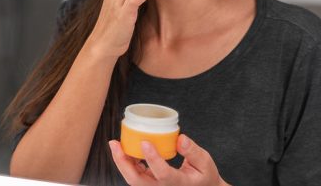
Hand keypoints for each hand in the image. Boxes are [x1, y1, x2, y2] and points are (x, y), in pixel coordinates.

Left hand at [109, 135, 228, 185]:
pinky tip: (124, 149)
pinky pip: (135, 176)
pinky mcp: (150, 185)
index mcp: (179, 184)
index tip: (145, 143)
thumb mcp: (205, 164)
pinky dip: (128, 163)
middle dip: (123, 163)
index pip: (164, 174)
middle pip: (138, 181)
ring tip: (115, 144)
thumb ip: (194, 152)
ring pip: (133, 179)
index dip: (153, 159)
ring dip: (122, 162)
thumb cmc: (204, 176)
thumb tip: (180, 138)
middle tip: (115, 144)